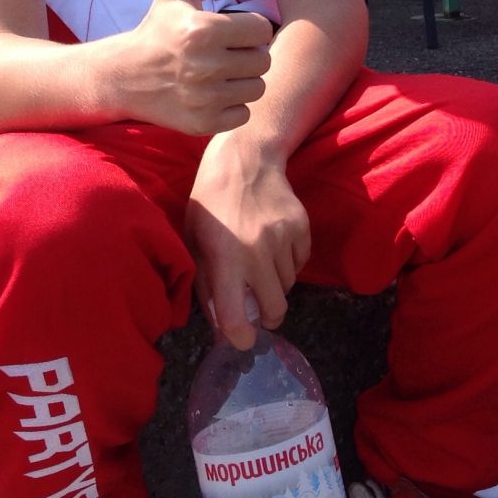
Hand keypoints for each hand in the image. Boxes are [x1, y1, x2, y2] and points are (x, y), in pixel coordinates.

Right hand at [117, 0, 272, 134]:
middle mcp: (204, 66)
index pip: (259, 29)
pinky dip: (232, 108)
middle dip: (247, 55)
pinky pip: (243, 114)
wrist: (122, 77)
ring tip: (218, 73)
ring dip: (242, 81)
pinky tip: (210, 95)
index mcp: (204, 30)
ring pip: (256, 88)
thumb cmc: (157, 28)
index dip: (246, 29)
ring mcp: (203, 98)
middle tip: (222, 53)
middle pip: (262, 60)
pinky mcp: (202, 124)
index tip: (225, 30)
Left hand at [187, 143, 310, 350]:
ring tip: (261, 266)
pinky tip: (274, 247)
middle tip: (260, 312)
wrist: (245, 159)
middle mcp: (257, 251)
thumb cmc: (211, 202)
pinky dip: (289, 264)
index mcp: (225, 257)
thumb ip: (206, 285)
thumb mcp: (196, 242)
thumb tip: (221, 326)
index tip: (241, 339)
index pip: (237, 315)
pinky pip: (300, 262)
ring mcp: (283, 238)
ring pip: (288, 285)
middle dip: (268, 317)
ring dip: (276, 285)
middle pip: (275, 308)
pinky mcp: (301, 226)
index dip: (240, 337)